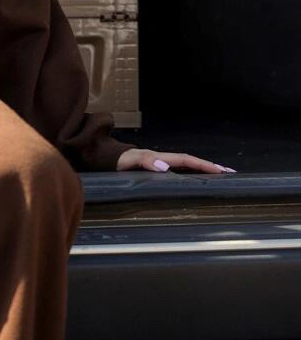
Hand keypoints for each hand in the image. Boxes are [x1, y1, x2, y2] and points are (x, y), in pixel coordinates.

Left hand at [115, 147, 235, 174]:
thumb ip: (145, 161)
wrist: (110, 159)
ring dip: (204, 171)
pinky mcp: (160, 170)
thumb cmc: (120, 161)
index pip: (188, 161)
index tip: (220, 171)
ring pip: (189, 167)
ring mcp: (163, 164)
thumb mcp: (130, 160)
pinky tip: (199, 181)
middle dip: (211, 167)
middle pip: (193, 163)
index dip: (204, 165)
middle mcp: (165, 160)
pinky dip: (193, 175)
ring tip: (221, 177)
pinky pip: (181, 172)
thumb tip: (164, 166)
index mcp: (162, 157)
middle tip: (231, 174)